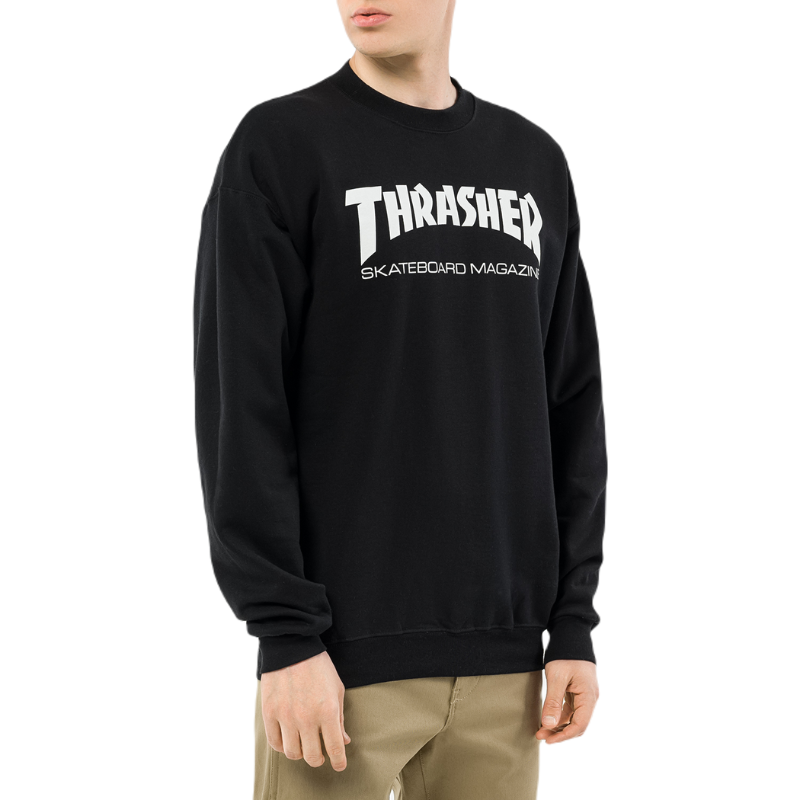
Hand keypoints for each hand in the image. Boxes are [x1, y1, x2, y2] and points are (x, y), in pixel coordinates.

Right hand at [260, 650, 350, 770]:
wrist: (292, 646)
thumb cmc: (319, 667)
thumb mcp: (337, 689)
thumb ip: (340, 718)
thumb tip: (343, 741)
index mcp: (328, 711)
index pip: (335, 748)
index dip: (339, 762)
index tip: (339, 765)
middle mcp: (306, 717)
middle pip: (312, 757)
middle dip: (320, 758)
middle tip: (321, 753)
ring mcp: (286, 716)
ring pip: (292, 753)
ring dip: (301, 752)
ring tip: (304, 743)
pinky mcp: (269, 713)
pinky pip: (275, 743)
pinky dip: (283, 746)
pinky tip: (289, 738)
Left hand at [535, 660, 598, 743]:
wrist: (571, 634)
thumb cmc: (565, 654)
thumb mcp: (557, 677)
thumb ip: (553, 702)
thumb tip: (549, 725)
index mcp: (588, 697)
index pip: (579, 725)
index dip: (564, 736)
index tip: (547, 740)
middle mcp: (589, 698)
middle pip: (577, 724)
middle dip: (559, 732)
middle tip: (540, 735)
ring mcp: (584, 695)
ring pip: (573, 717)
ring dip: (558, 725)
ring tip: (541, 728)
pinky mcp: (578, 691)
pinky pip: (570, 709)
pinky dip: (560, 715)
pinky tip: (548, 718)